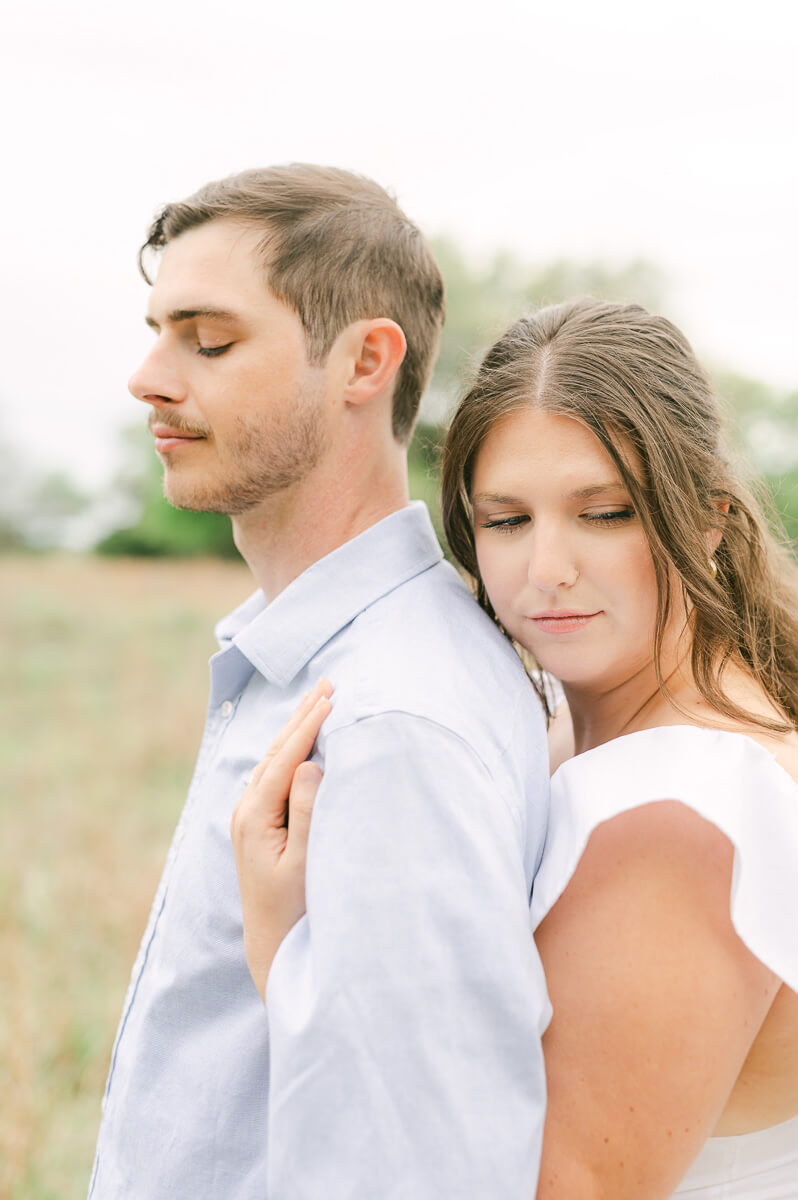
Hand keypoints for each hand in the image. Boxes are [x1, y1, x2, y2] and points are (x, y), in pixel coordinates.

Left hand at [230, 679, 331, 1000]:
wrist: (272, 946)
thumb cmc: (295, 910)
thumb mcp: (304, 863)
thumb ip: (307, 813)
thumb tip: (309, 765)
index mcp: (254, 818)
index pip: (285, 760)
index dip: (308, 726)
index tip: (331, 697)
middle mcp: (244, 812)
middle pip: (275, 752)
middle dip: (301, 716)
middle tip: (328, 683)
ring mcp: (247, 817)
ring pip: (274, 760)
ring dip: (296, 728)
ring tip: (318, 699)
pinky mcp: (256, 824)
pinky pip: (274, 774)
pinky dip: (291, 749)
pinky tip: (301, 738)